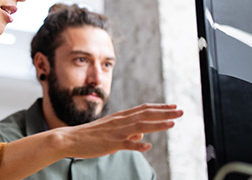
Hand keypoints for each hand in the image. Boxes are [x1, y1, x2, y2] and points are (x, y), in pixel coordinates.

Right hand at [60, 103, 182, 157]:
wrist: (70, 138)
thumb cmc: (91, 135)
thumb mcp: (111, 130)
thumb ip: (128, 130)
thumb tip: (142, 133)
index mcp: (120, 117)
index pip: (144, 109)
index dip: (160, 107)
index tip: (174, 106)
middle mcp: (120, 121)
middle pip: (146, 115)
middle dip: (165, 113)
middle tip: (181, 111)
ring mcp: (116, 132)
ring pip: (140, 126)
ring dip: (157, 125)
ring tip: (172, 124)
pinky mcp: (110, 143)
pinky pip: (126, 144)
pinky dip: (137, 144)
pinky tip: (148, 145)